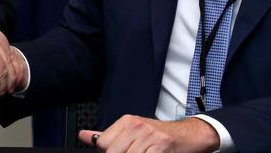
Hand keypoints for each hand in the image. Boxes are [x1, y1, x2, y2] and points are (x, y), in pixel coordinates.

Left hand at [78, 116, 218, 152]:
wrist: (188, 135)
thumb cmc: (158, 136)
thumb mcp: (131, 131)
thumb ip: (107, 136)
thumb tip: (83, 136)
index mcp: (126, 121)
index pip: (102, 143)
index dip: (108, 152)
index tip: (118, 151)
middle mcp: (136, 126)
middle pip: (112, 152)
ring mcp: (149, 136)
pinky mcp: (160, 147)